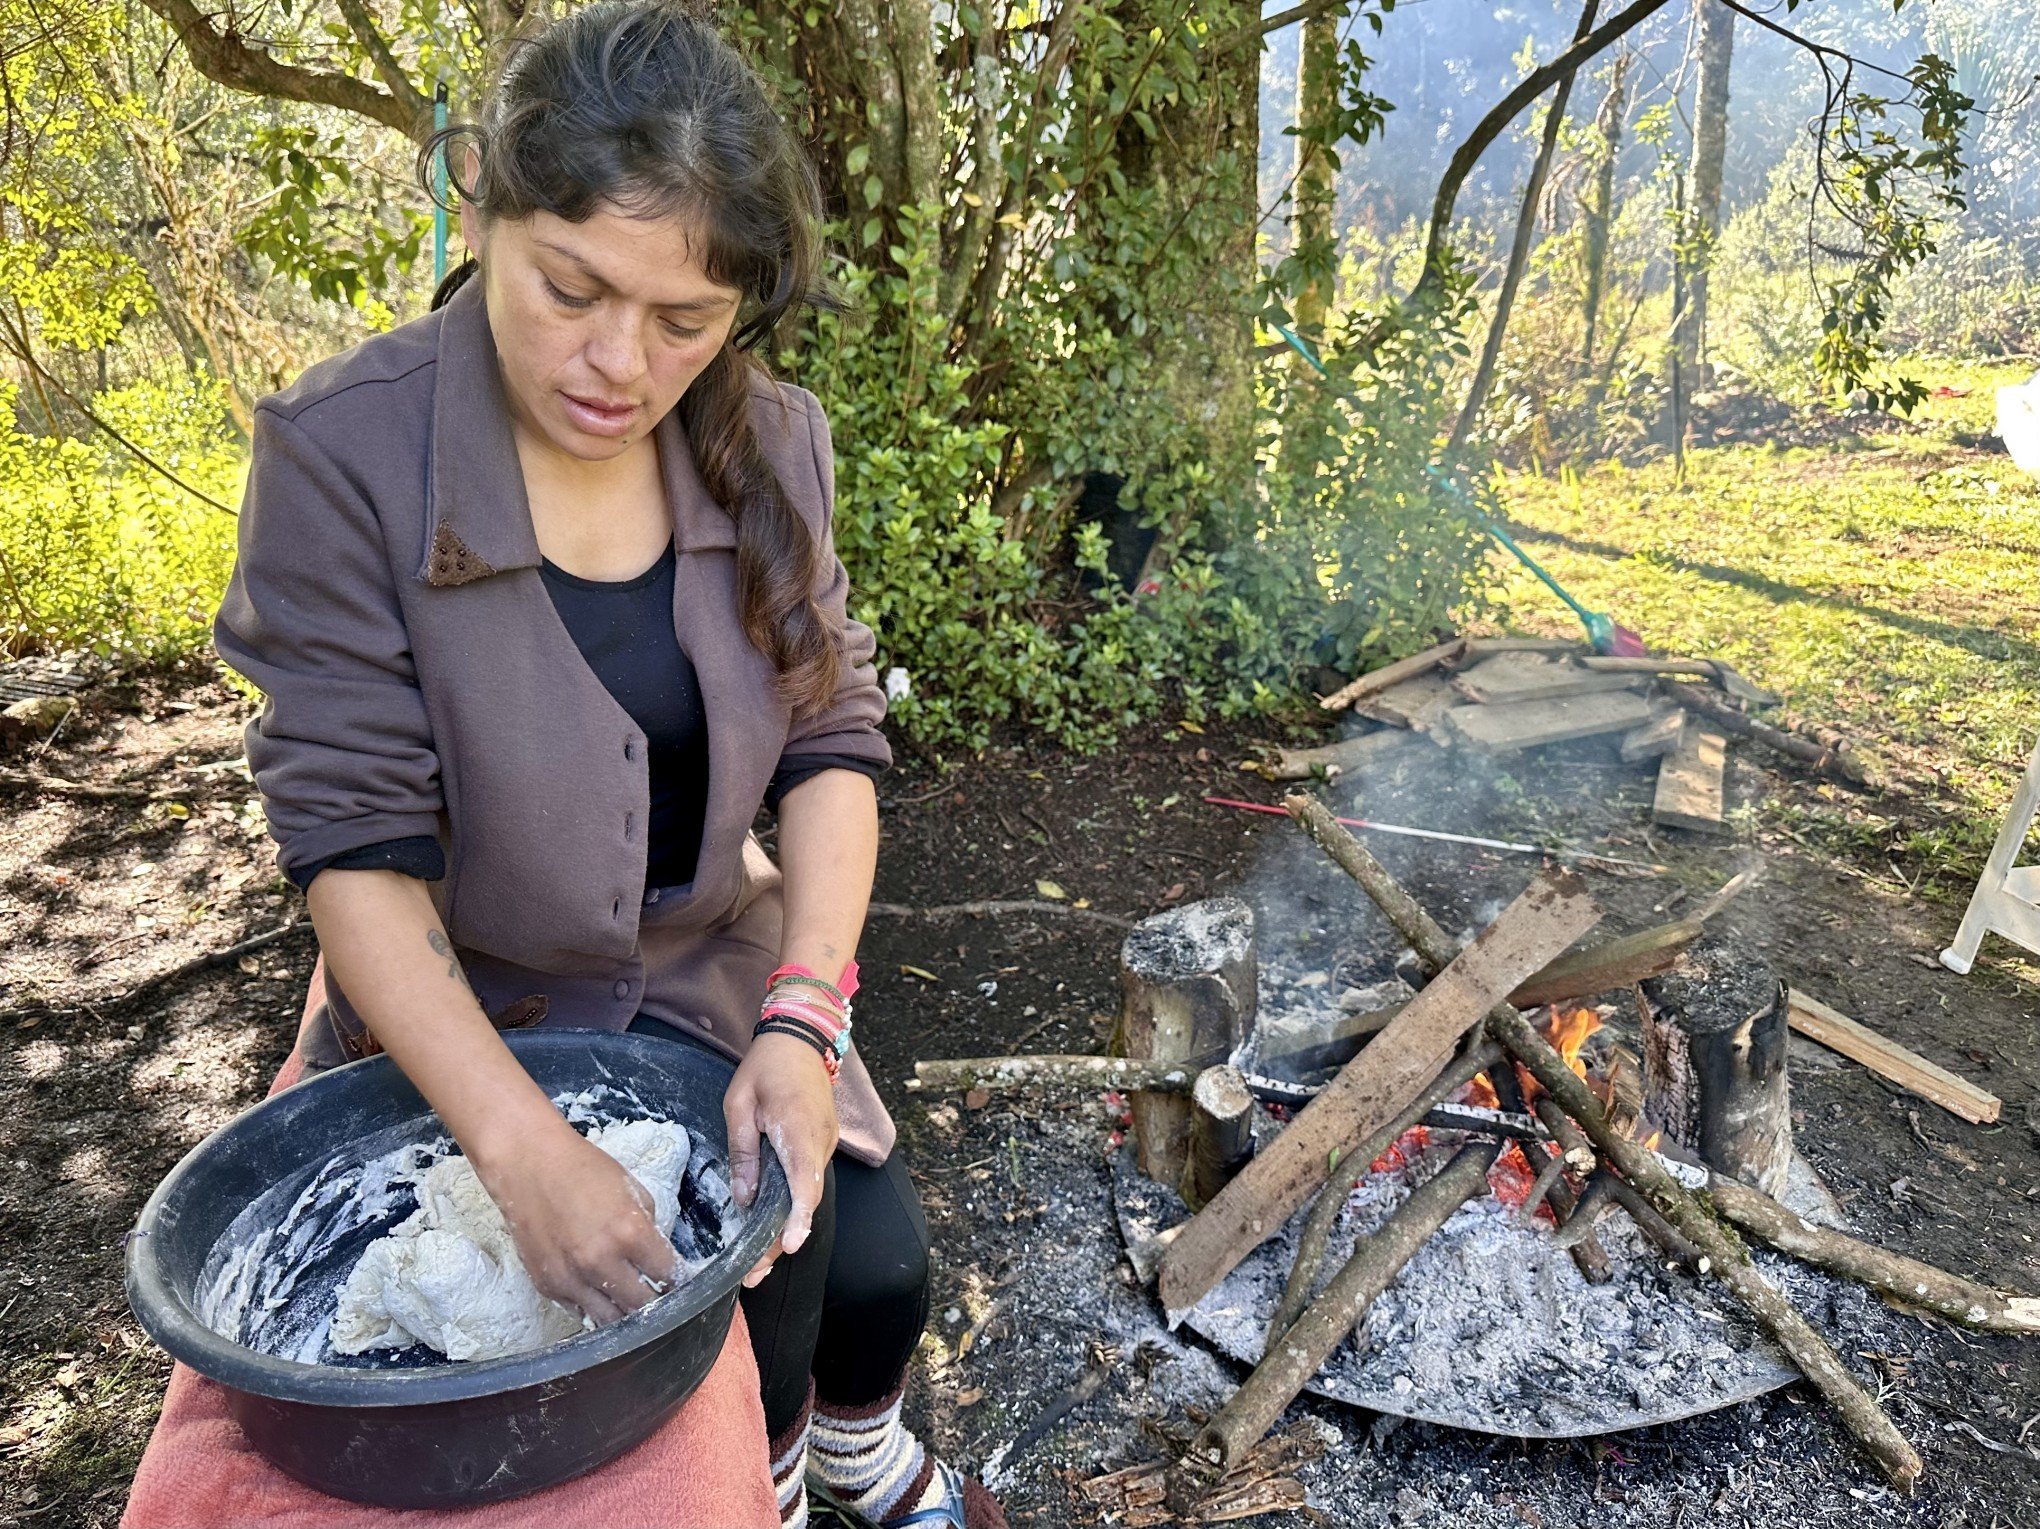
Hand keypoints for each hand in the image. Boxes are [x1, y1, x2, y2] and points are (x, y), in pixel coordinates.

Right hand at [471, 1114, 679, 1323]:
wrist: (529, 1165)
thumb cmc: (584, 1170)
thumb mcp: (633, 1190)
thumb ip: (648, 1228)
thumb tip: (656, 1259)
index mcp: (629, 1232)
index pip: (668, 1274)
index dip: (678, 1280)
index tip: (678, 1282)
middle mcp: (601, 1261)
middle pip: (642, 1306)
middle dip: (656, 1303)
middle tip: (659, 1298)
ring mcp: (571, 1279)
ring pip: (610, 1321)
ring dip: (626, 1316)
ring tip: (632, 1305)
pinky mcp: (548, 1286)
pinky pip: (580, 1312)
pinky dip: (595, 1308)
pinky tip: (603, 1298)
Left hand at [724, 1031, 837, 1287]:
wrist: (799, 1038)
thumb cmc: (764, 1067)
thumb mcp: (739, 1105)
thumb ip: (743, 1152)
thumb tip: (745, 1199)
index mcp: (797, 1130)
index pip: (804, 1184)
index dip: (798, 1218)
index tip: (790, 1245)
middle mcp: (819, 1142)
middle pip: (806, 1200)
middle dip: (782, 1240)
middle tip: (753, 1276)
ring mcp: (825, 1142)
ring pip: (808, 1193)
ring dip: (787, 1226)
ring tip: (757, 1262)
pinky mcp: (823, 1142)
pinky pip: (808, 1179)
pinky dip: (793, 1205)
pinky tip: (772, 1225)